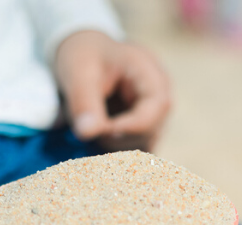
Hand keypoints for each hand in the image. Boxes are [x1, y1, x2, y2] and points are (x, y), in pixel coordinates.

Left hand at [54, 30, 171, 150]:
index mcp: (153, 76)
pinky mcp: (146, 131)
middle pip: (149, 135)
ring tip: (93, 127)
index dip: (124, 130)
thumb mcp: (79, 73)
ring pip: (143, 148)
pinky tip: (99, 139)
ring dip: (114, 147)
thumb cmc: (85, 57)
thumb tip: (86, 133)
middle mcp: (162, 98)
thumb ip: (83, 102)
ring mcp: (157, 117)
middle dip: (116, 139)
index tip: (95, 130)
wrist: (86, 54)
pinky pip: (137, 153)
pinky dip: (116, 153)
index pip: (151, 115)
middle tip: (88, 127)